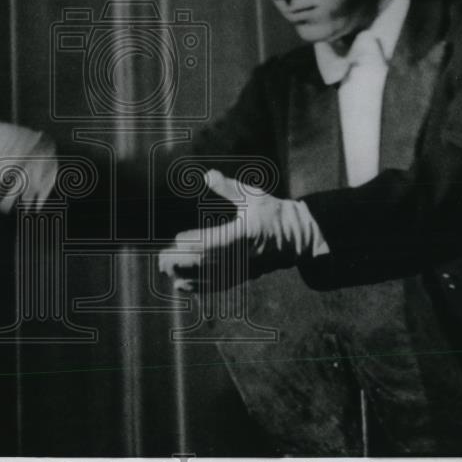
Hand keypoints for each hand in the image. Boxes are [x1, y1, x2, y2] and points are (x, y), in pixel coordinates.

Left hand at [158, 169, 315, 291]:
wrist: (299, 238)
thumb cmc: (273, 213)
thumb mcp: (253, 196)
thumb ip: (229, 188)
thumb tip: (208, 175)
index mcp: (246, 234)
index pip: (217, 241)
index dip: (196, 242)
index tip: (177, 239)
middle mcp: (244, 256)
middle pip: (209, 263)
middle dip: (184, 262)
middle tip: (162, 258)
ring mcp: (243, 269)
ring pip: (210, 278)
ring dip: (186, 275)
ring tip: (165, 270)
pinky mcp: (243, 277)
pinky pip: (218, 285)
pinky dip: (198, 287)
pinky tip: (181, 286)